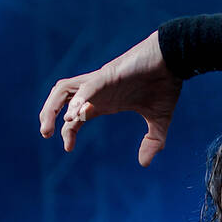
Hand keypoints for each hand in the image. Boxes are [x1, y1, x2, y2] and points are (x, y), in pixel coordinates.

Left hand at [38, 31, 182, 166]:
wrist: (175, 58)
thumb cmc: (166, 84)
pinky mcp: (109, 74)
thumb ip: (153, 141)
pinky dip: (78, 100)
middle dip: (48, 115)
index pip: (75, 116)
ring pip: (64, 89)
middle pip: (61, 99)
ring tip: (48, 127)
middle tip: (45, 135)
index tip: (68, 148)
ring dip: (52, 106)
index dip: (67, 131)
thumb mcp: (159, 120)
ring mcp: (100, 81)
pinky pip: (87, 87)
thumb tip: (144, 163)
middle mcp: (97, 91)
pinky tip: (73, 116)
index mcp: (104, 101)